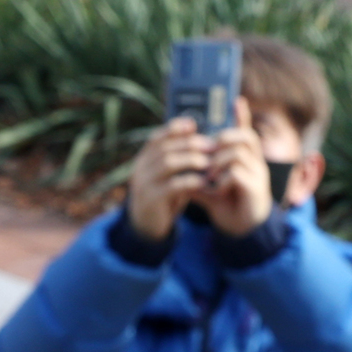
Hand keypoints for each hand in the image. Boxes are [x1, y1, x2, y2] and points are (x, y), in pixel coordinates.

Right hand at [127, 117, 213, 239]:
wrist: (146, 227)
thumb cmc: (163, 197)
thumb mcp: (168, 177)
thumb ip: (178, 160)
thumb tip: (197, 137)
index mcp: (143, 159)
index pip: (156, 138)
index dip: (173, 128)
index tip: (193, 124)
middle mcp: (140, 168)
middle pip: (165, 148)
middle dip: (190, 144)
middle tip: (211, 146)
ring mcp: (144, 183)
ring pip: (168, 163)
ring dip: (191, 160)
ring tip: (209, 162)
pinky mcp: (152, 199)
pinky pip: (172, 185)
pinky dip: (190, 180)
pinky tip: (203, 181)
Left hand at [199, 97, 273, 237]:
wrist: (241, 228)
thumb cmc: (226, 202)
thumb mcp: (208, 183)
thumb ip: (196, 170)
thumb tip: (176, 162)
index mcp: (244, 156)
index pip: (245, 130)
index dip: (242, 115)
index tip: (237, 99)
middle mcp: (255, 161)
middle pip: (244, 136)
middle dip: (222, 141)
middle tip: (206, 156)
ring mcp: (258, 174)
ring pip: (237, 152)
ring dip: (218, 162)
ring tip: (209, 176)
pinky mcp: (256, 188)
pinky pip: (237, 172)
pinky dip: (223, 179)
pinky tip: (217, 189)